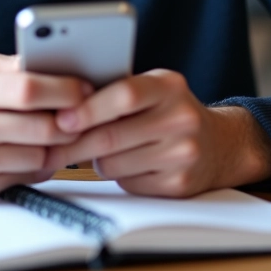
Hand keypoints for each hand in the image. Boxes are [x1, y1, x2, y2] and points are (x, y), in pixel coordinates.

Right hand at [0, 52, 90, 202]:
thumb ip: (10, 66)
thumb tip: (55, 61)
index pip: (29, 87)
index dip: (66, 90)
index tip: (87, 90)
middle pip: (41, 125)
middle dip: (70, 122)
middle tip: (83, 117)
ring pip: (39, 155)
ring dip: (58, 147)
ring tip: (60, 135)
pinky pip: (25, 177)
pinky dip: (39, 167)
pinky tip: (35, 155)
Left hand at [44, 70, 270, 196]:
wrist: (220, 145)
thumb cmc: (171, 111)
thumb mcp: (153, 88)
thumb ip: (117, 90)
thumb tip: (62, 101)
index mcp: (169, 86)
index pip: (124, 95)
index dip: (88, 109)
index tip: (60, 118)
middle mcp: (181, 118)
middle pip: (112, 136)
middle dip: (74, 143)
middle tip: (50, 146)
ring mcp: (182, 154)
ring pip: (113, 164)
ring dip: (96, 160)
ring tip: (101, 149)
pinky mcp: (178, 185)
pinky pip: (127, 183)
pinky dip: (118, 175)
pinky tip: (127, 163)